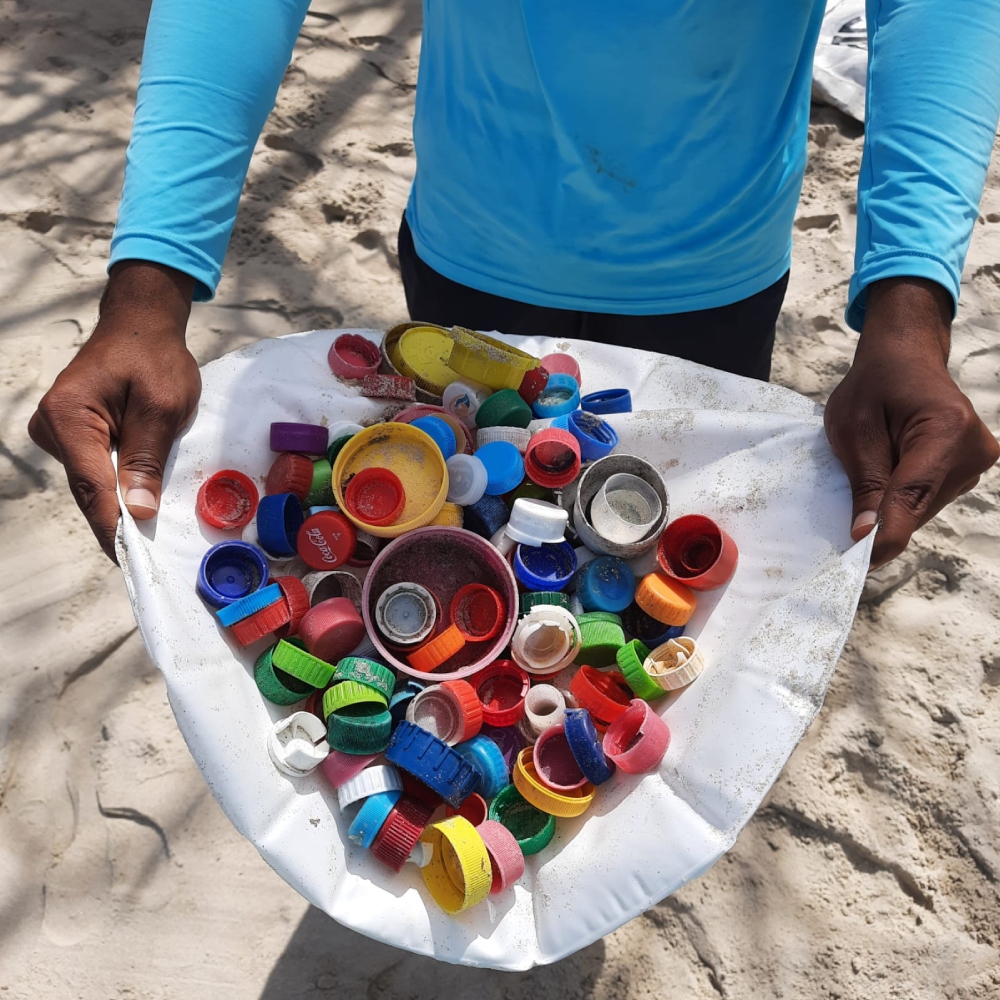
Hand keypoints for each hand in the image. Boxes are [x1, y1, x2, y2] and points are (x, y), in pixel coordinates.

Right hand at [28, 262, 200, 561]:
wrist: (140, 327)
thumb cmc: (154, 359)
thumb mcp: (163, 407)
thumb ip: (147, 458)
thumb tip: (138, 511)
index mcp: (69, 417)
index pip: (90, 485)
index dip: (111, 525)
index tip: (129, 560)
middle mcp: (51, 427)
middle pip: (87, 490)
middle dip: (119, 518)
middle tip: (150, 555)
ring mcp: (57, 433)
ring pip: (91, 483)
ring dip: (121, 500)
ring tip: (153, 526)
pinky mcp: (70, 436)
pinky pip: (95, 471)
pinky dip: (118, 483)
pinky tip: (142, 496)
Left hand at [825, 277, 998, 568]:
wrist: (903, 359)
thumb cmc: (873, 386)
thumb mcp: (852, 428)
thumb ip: (865, 481)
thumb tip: (867, 533)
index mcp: (947, 428)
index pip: (914, 493)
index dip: (888, 531)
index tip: (865, 559)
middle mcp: (974, 448)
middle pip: (920, 507)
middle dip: (884, 517)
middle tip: (848, 519)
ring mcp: (978, 461)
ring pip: (925, 508)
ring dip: (894, 505)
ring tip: (873, 472)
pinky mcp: (970, 469)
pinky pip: (930, 498)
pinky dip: (905, 497)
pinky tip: (889, 475)